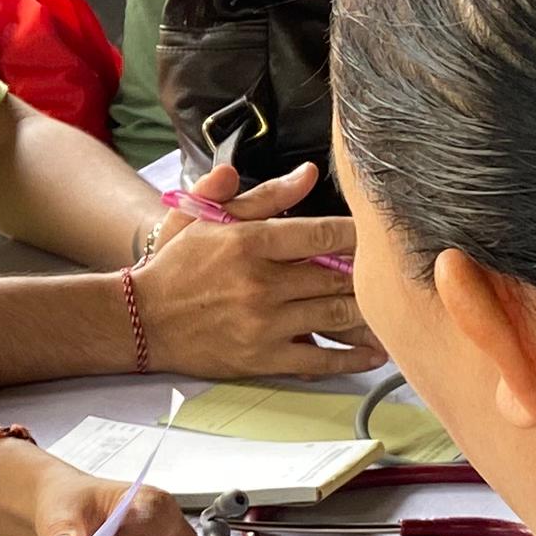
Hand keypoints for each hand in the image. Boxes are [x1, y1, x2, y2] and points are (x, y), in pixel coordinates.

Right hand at [134, 160, 374, 378]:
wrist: (141, 319)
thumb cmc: (177, 264)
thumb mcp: (209, 217)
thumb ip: (262, 195)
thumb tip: (309, 174)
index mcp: (250, 242)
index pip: (323, 232)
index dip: (358, 233)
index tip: (374, 234)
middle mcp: (261, 283)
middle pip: (338, 275)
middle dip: (369, 273)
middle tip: (392, 270)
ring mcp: (264, 324)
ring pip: (336, 315)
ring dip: (371, 314)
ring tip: (394, 309)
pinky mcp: (263, 358)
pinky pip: (320, 360)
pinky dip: (353, 358)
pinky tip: (374, 353)